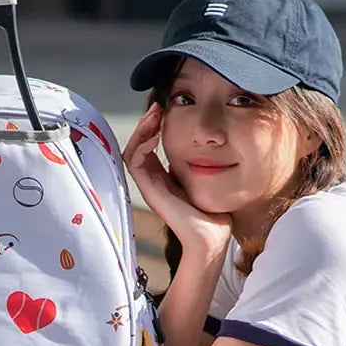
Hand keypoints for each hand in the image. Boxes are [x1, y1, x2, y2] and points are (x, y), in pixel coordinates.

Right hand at [122, 103, 231, 258]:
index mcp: (163, 177)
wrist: (212, 237)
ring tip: (153, 117)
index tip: (163, 109)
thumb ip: (199, 164)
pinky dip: (140, 146)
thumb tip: (209, 142)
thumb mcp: (204, 180)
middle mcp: (153, 181)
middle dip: (145, 124)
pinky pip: (134, 163)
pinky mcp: (149, 191)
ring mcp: (149, 186)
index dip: (151, 126)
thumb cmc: (213, 212)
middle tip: (156, 107)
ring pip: (131, 151)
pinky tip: (154, 135)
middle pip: (136, 146)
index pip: (146, 146)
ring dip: (140, 131)